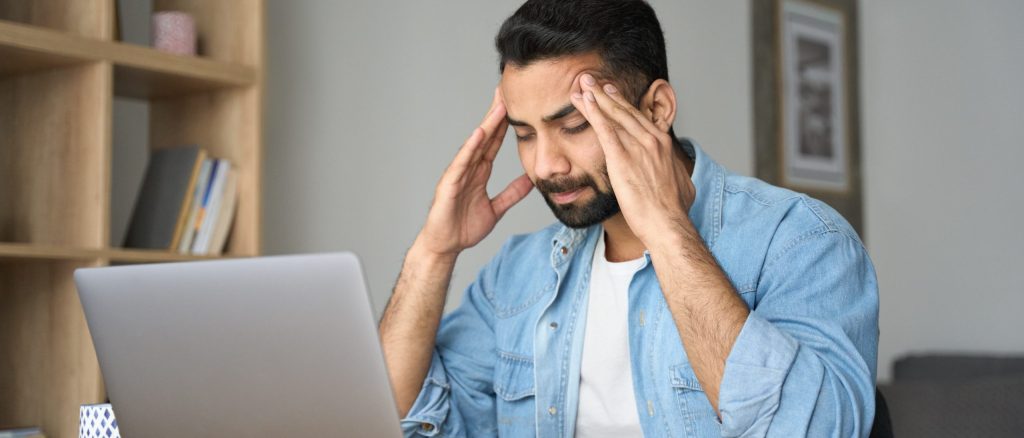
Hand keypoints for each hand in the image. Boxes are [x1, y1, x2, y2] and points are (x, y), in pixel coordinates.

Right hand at [415, 87, 533, 257]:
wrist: (445, 246)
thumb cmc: (463, 227)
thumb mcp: (496, 209)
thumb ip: (511, 194)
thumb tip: (530, 182)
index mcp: (479, 172)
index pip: (494, 142)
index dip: (505, 124)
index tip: (516, 104)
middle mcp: (468, 168)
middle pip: (485, 136)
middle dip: (496, 114)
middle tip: (506, 91)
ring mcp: (458, 174)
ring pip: (475, 145)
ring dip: (487, 125)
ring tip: (498, 107)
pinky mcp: (449, 184)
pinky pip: (462, 163)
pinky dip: (470, 148)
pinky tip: (479, 134)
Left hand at [570, 74, 696, 247]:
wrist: (667, 223)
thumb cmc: (673, 211)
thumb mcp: (682, 184)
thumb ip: (676, 172)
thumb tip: (679, 174)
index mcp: (663, 143)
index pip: (639, 117)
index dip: (622, 104)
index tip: (611, 93)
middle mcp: (651, 139)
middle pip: (624, 110)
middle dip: (605, 93)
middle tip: (591, 80)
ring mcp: (637, 146)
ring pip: (613, 114)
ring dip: (595, 97)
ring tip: (582, 83)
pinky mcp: (622, 158)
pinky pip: (604, 129)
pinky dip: (593, 112)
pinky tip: (582, 101)